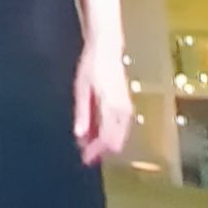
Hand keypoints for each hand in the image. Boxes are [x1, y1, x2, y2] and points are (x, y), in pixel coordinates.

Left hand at [74, 42, 132, 165]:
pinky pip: (120, 127)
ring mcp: (127, 109)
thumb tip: (80, 136)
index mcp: (112, 109)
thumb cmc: (91, 66)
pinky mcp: (127, 105)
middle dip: (100, 149)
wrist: (107, 48)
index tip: (84, 159)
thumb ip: (82, 113)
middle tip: (83, 152)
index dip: (96, 152)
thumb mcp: (82, 89)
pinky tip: (95, 130)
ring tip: (86, 141)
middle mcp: (123, 112)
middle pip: (115, 141)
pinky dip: (109, 132)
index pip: (107, 140)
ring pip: (119, 136)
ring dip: (104, 141)